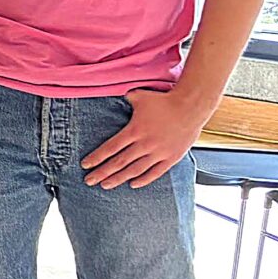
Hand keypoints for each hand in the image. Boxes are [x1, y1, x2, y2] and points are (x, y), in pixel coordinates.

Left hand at [82, 87, 212, 189]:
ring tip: (105, 185)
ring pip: (135, 170)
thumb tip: (115, 93)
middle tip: (89, 181)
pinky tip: (132, 184)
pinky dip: (144, 180)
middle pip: (119, 162)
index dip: (97, 158)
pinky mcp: (172, 157)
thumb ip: (126, 98)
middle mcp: (145, 144)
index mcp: (134, 130)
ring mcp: (159, 152)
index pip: (110, 148)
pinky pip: (155, 172)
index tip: (85, 165)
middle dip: (102, 173)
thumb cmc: (164, 100)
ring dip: (119, 179)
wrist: (192, 106)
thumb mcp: (140, 96)